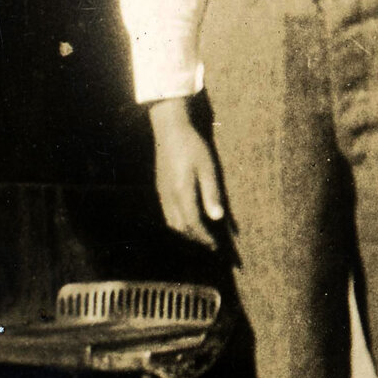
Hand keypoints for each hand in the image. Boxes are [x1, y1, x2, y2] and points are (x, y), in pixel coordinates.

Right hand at [150, 100, 225, 247]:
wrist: (170, 130)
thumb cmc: (193, 146)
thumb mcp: (208, 168)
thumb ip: (212, 194)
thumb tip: (218, 218)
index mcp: (181, 193)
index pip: (193, 224)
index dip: (205, 238)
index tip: (217, 246)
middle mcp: (168, 197)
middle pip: (181, 228)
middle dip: (196, 239)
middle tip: (212, 245)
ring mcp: (162, 193)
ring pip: (172, 223)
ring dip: (187, 233)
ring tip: (202, 236)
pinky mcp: (160, 188)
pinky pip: (167, 214)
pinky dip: (179, 223)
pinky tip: (189, 219)